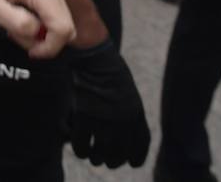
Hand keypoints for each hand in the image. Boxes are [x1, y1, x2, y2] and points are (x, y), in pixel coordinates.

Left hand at [0, 0, 74, 58]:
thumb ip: (17, 23)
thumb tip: (39, 34)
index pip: (62, 25)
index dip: (50, 47)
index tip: (30, 52)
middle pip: (66, 25)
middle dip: (45, 41)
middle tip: (16, 36)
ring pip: (62, 21)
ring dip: (42, 32)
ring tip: (15, 26)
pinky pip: (55, 13)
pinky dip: (42, 23)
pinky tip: (21, 18)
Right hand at [65, 39, 150, 167]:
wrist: (94, 57)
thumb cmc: (109, 70)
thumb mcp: (128, 94)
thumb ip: (128, 115)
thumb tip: (121, 136)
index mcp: (137, 115)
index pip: (140, 147)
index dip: (135, 158)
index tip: (130, 162)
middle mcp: (123, 123)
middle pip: (119, 156)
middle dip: (111, 160)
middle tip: (104, 158)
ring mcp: (103, 122)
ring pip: (100, 156)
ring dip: (95, 157)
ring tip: (92, 154)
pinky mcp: (84, 119)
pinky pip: (82, 147)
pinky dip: (80, 150)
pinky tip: (79, 147)